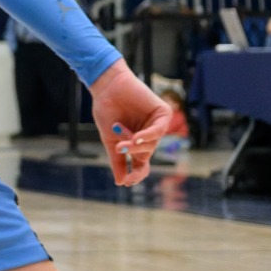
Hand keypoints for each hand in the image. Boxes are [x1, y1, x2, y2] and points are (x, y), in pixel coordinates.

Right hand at [89, 59, 172, 186]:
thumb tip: (120, 182)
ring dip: (137, 143)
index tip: (126, 182)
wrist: (107, 88)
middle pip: (146, 155)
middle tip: (118, 147)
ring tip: (123, 136)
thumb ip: (117, 160)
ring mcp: (156, 126)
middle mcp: (148, 137)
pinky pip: (160, 130)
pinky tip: (137, 137)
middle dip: (133, 153)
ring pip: (152, 144)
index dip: (136, 175)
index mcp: (136, 145)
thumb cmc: (107, 111)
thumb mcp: (109, 140)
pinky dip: (148, 135)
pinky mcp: (163, 114)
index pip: (141, 165)